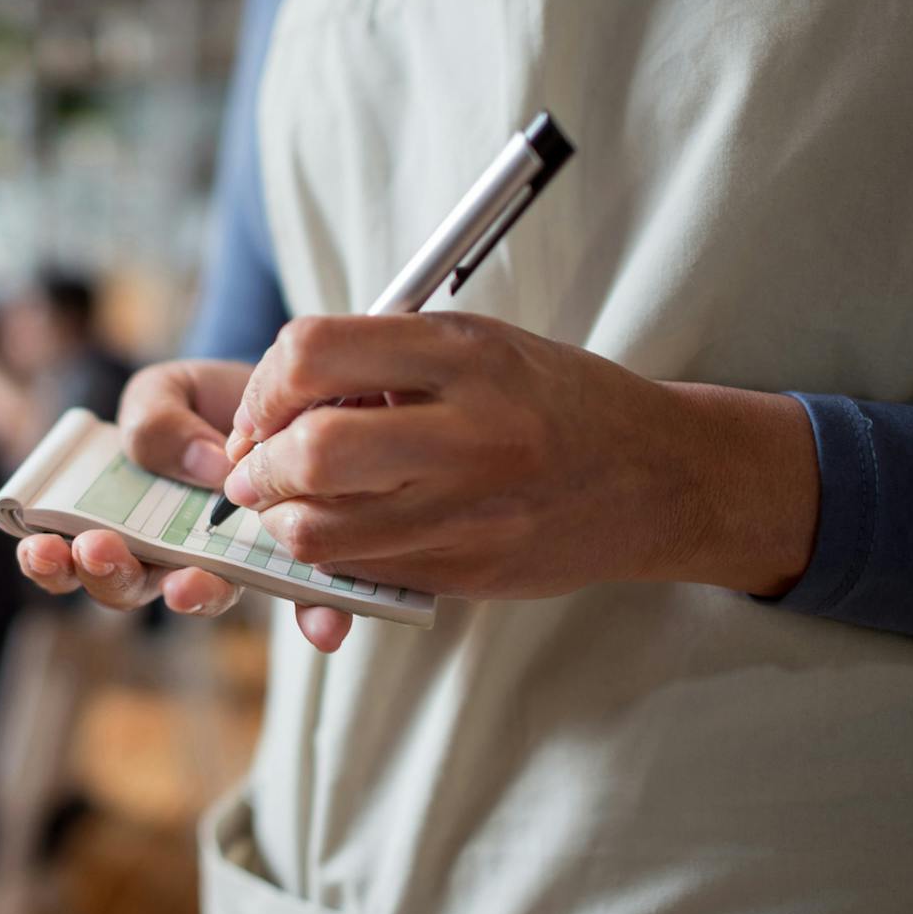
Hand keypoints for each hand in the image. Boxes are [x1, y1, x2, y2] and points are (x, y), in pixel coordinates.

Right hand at [11, 358, 356, 650]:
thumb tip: (205, 466)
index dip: (48, 562)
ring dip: (191, 597)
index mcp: (116, 518)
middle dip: (105, 576)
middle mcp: (163, 555)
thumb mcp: (165, 392)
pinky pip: (298, 600)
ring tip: (184, 584)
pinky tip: (325, 625)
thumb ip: (156, 423)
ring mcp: (223, 564)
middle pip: (123, 588)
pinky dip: (312, 616)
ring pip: (202, 597)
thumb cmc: (203, 402)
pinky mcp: (285, 565)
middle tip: (98, 551)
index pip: (68, 554)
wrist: (280, 392)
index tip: (43, 549)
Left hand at [220, 314, 818, 622]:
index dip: (264, 386)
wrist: (659, 475)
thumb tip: (275, 397)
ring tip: (285, 503)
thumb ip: (382, 360)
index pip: (311, 352)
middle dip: (258, 464)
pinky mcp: (469, 567)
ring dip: (279, 520)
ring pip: (319, 529)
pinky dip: (325, 552)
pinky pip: (358, 568)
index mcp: (463, 352)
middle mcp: (469, 430)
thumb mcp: (477, 346)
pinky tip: (336, 530)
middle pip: (309, 450)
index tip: (263, 407)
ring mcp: (470, 507)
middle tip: (253, 467)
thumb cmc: (552, 399)